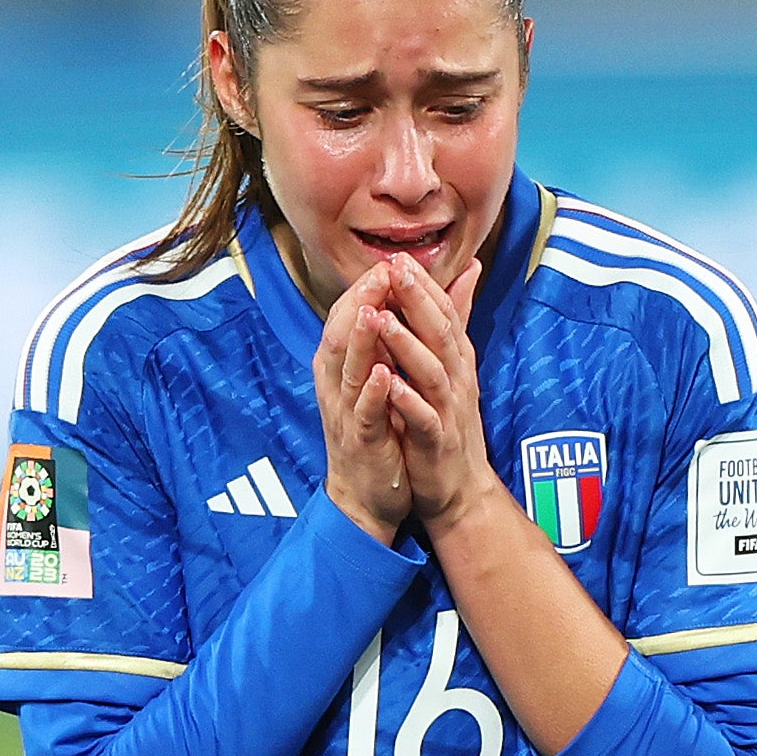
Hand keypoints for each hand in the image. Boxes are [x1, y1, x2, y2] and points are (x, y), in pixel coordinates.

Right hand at [308, 273, 419, 541]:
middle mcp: (337, 384)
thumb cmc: (380, 430)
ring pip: (347, 369)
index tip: (390, 260)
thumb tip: (419, 291)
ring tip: (372, 310)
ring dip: (359, 339)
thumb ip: (401, 335)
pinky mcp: (360, 441)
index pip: (347, 316)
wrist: (369, 495)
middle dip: (359, 302)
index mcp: (343, 366)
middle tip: (381, 272)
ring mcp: (345, 412)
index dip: (366, 288)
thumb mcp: (388, 376)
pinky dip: (372, 392)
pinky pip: (363, 413)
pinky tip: (383, 374)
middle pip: (340, 333)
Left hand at [358, 257, 499, 539]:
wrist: (459, 487)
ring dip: (407, 344)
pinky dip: (406, 399)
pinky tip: (387, 383)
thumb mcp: (454, 366)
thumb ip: (456, 319)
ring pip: (431, 370)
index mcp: (456, 360)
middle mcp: (457, 379)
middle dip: (418, 300)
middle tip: (395, 269)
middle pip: (440, 332)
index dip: (424, 285)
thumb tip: (469, 269)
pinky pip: (423, 417)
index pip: (444, 313)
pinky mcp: (438, 441)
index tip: (399, 256)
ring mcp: (449, 410)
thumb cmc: (449, 423)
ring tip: (382, 319)